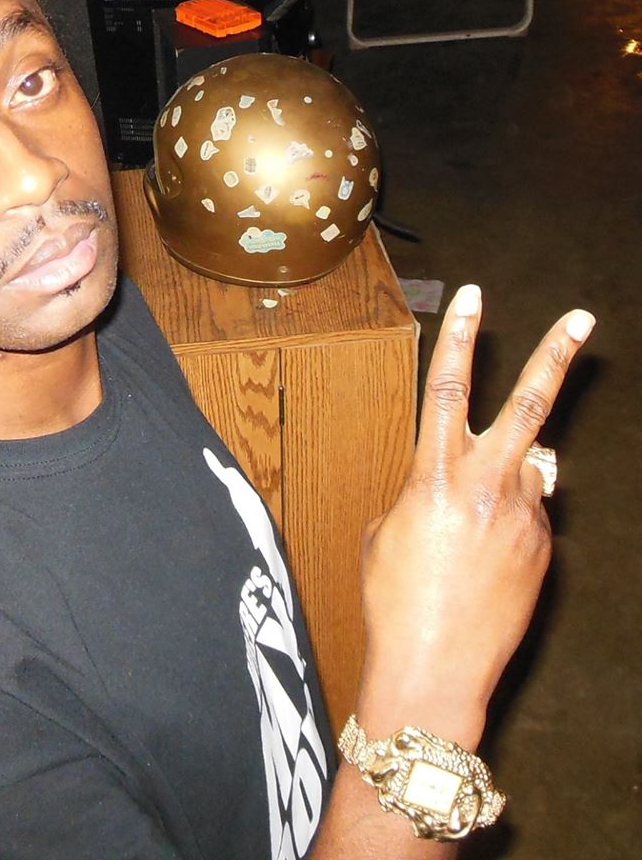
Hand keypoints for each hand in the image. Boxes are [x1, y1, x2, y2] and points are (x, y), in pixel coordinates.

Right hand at [357, 286, 594, 746]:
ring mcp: (524, 518)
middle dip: (556, 356)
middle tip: (581, 317)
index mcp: (433, 477)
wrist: (433, 670)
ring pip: (530, 467)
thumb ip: (424, 492)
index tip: (475, 298)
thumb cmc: (393, 601)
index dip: (460, 338)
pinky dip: (508, 521)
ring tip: (472, 525)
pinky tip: (482, 561)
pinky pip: (530, 514)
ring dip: (508, 476)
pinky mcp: (544, 550)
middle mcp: (486, 487)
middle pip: (530, 405)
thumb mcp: (387, 533)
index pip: (448, 389)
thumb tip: (459, 477)